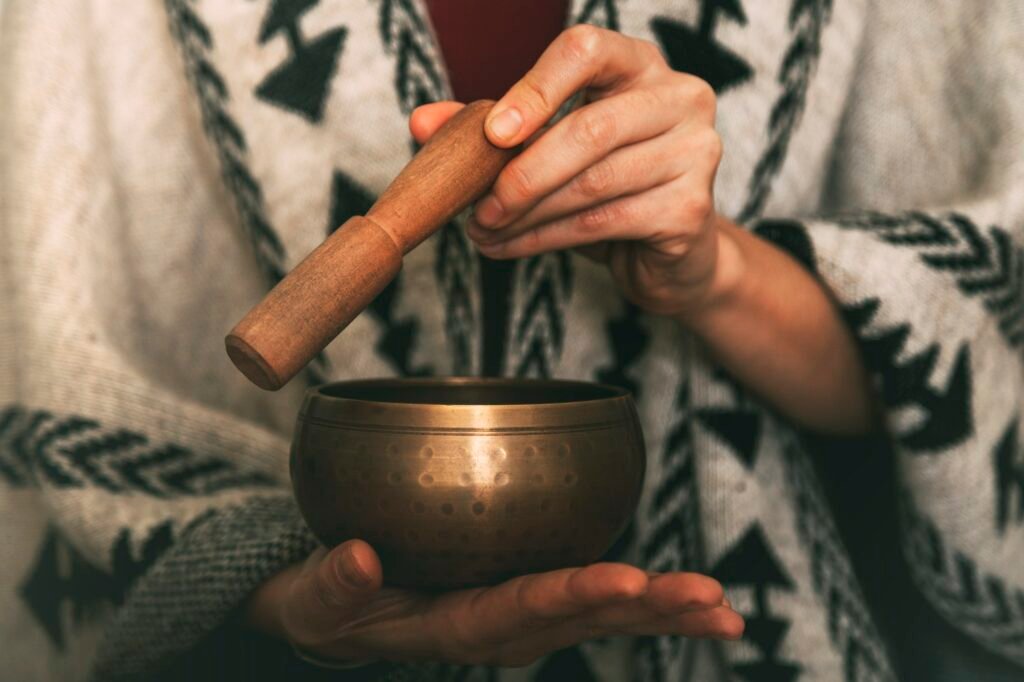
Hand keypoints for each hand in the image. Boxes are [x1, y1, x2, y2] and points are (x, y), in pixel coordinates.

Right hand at [246, 540, 742, 667]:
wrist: (350, 616)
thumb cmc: (334, 603)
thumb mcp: (318, 597)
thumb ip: (334, 585)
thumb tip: (357, 557)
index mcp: (456, 627)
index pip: (519, 611)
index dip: (570, 595)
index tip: (622, 579)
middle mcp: (503, 630)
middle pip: (582, 619)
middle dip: (647, 609)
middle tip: (710, 599)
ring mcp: (526, 619)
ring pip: (603, 616)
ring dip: (665, 611)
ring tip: (725, 610)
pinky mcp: (536, 601)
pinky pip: (600, 602)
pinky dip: (651, 603)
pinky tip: (700, 602)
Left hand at [411, 25, 738, 317]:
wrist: (671, 253)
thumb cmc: (607, 188)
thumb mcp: (549, 150)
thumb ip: (492, 131)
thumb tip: (422, 122)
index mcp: (639, 66)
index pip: (586, 50)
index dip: (535, 88)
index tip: (492, 134)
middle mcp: (679, 98)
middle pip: (588, 128)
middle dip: (519, 175)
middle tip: (475, 209)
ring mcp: (695, 152)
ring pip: (591, 184)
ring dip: (524, 214)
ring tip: (483, 232)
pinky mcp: (691, 210)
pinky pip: (603, 222)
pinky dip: (545, 239)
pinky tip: (512, 247)